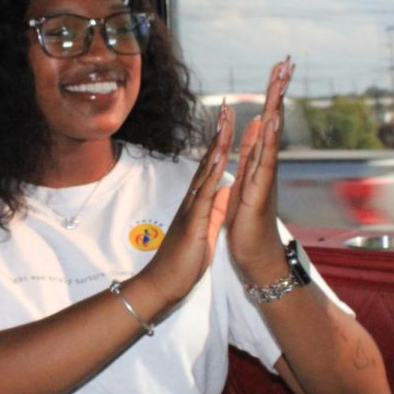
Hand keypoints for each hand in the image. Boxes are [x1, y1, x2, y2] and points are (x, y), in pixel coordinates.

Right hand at [136, 104, 234, 307]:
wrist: (163, 285)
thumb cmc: (182, 261)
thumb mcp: (204, 230)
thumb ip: (214, 209)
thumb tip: (224, 191)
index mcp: (198, 202)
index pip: (211, 168)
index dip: (221, 144)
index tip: (230, 123)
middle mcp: (192, 199)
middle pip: (207, 160)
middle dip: (218, 134)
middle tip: (227, 108)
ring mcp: (190, 208)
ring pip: (205, 170)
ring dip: (216, 145)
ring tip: (226, 122)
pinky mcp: (192, 221)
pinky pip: (204, 193)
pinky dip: (214, 173)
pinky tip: (222, 157)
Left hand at [224, 56, 294, 284]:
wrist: (255, 256)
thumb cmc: (248, 222)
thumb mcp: (245, 180)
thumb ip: (252, 153)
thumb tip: (258, 125)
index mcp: (258, 161)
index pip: (265, 120)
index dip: (270, 94)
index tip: (277, 67)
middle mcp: (265, 165)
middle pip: (273, 120)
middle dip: (277, 91)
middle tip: (285, 61)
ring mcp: (265, 177)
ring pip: (271, 135)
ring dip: (275, 107)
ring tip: (280, 81)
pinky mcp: (259, 192)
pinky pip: (264, 162)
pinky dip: (268, 140)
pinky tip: (270, 120)